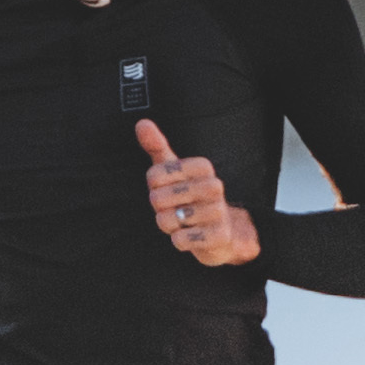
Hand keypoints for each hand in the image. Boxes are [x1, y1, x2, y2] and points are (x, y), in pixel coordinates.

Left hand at [138, 118, 254, 266]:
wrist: (223, 231)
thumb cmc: (190, 197)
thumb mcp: (173, 170)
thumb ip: (157, 146)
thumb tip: (142, 123)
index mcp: (202, 166)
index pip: (154, 175)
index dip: (153, 188)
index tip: (168, 189)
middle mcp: (214, 186)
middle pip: (157, 198)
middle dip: (159, 209)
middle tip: (175, 209)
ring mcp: (218, 211)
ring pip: (167, 220)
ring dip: (169, 226)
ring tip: (183, 222)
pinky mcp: (219, 235)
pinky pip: (180, 240)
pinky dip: (179, 241)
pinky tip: (190, 236)